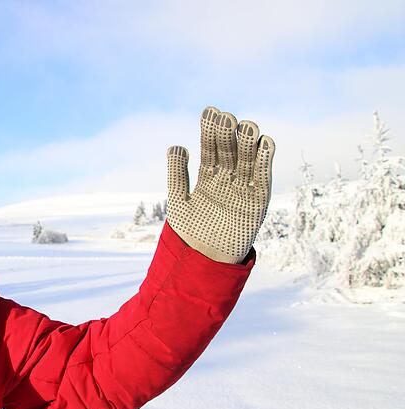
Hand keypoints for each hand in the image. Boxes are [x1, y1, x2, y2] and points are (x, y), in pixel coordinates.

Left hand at [166, 106, 274, 263]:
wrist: (205, 262)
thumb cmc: (189, 233)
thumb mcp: (179, 201)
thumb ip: (177, 175)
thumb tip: (176, 145)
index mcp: (208, 177)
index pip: (210, 148)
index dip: (209, 131)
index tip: (209, 111)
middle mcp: (227, 179)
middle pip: (229, 151)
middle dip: (227, 134)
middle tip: (225, 117)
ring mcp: (243, 188)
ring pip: (246, 160)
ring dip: (248, 142)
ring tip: (246, 125)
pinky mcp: (258, 201)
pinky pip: (263, 177)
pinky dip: (265, 160)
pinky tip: (266, 142)